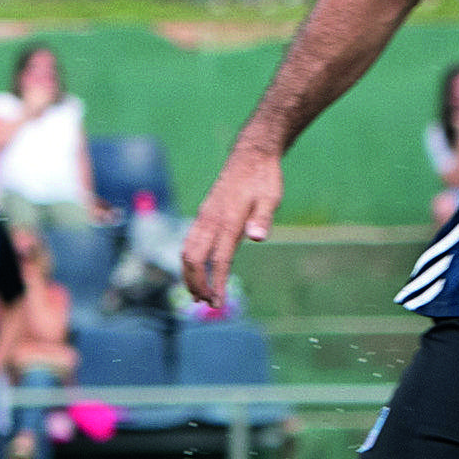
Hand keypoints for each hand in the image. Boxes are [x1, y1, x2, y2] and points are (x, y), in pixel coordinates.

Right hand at [182, 150, 282, 304]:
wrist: (251, 154)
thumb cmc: (264, 178)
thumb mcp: (271, 197)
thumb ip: (263, 218)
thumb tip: (258, 237)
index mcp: (228, 218)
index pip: (219, 258)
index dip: (217, 282)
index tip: (218, 302)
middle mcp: (211, 218)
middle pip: (193, 257)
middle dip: (197, 283)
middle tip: (208, 303)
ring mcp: (205, 216)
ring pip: (187, 250)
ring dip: (190, 274)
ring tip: (199, 294)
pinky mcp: (204, 215)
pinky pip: (190, 241)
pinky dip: (190, 261)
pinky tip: (199, 272)